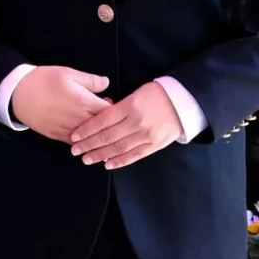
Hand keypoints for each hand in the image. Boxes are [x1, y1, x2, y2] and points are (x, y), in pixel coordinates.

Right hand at [10, 65, 112, 141]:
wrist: (19, 94)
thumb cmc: (44, 80)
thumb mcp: (68, 73)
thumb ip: (90, 80)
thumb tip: (106, 83)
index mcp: (84, 102)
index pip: (110, 112)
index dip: (116, 110)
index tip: (115, 106)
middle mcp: (79, 119)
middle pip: (102, 127)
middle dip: (109, 124)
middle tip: (110, 119)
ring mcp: (69, 130)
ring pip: (90, 139)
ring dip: (98, 136)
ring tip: (103, 133)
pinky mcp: (58, 137)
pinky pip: (76, 144)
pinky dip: (85, 144)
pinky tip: (89, 144)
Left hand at [68, 81, 183, 169]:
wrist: (183, 102)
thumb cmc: (157, 94)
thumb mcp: (136, 93)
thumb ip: (119, 106)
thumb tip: (99, 117)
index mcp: (130, 106)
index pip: (103, 120)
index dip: (87, 129)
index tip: (74, 136)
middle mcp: (136, 122)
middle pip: (107, 136)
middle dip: (89, 144)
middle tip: (75, 150)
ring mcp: (146, 136)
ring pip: (118, 148)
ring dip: (100, 155)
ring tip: (87, 159)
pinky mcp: (155, 145)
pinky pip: (134, 156)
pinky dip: (120, 161)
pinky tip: (108, 164)